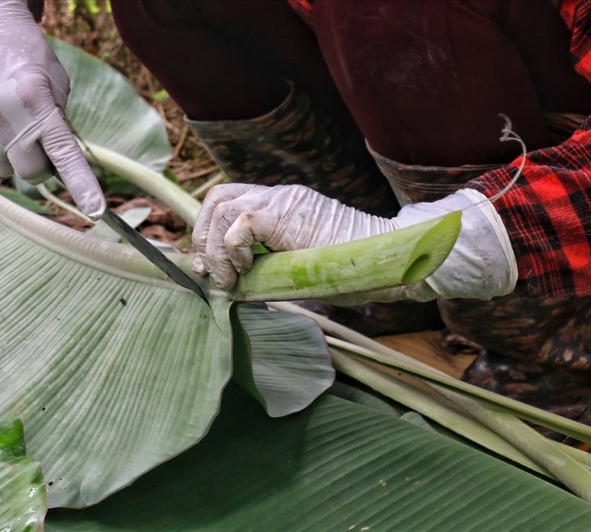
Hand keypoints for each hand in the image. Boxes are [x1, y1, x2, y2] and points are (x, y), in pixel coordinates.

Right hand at [0, 0, 104, 217]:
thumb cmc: (25, 55)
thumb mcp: (54, 83)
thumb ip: (57, 123)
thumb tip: (58, 167)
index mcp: (36, 99)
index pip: (63, 152)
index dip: (81, 185)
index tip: (95, 211)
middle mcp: (3, 110)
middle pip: (29, 172)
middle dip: (36, 165)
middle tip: (35, 141)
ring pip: (0, 168)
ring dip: (7, 154)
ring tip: (5, 119)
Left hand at [192, 184, 516, 301]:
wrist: (388, 259)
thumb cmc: (351, 271)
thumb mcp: (298, 267)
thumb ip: (267, 266)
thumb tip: (233, 284)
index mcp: (280, 203)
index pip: (228, 200)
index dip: (208, 230)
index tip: (206, 264)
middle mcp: (278, 193)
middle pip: (217, 198)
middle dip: (203, 236)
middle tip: (209, 271)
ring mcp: (282, 198)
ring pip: (221, 207)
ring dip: (215, 247)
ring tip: (228, 277)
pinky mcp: (286, 211)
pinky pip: (239, 221)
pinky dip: (231, 249)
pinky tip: (241, 271)